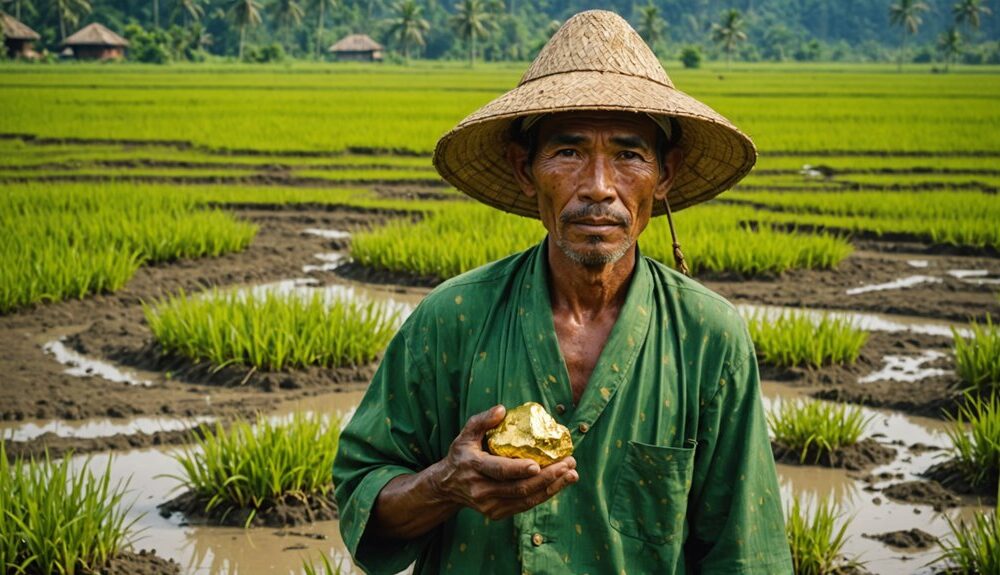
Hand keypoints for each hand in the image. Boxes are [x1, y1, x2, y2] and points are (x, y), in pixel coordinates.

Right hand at [431, 405, 578, 520]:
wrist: (447, 487)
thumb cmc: (461, 455)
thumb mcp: (465, 434)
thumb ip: (482, 421)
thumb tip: (502, 409)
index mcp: (474, 467)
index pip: (500, 471)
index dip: (520, 469)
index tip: (540, 463)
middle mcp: (481, 490)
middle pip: (519, 488)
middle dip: (548, 477)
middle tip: (569, 463)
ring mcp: (489, 505)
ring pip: (525, 499)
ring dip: (552, 488)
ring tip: (572, 474)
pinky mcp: (496, 513)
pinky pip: (524, 505)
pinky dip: (544, 495)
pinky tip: (559, 483)